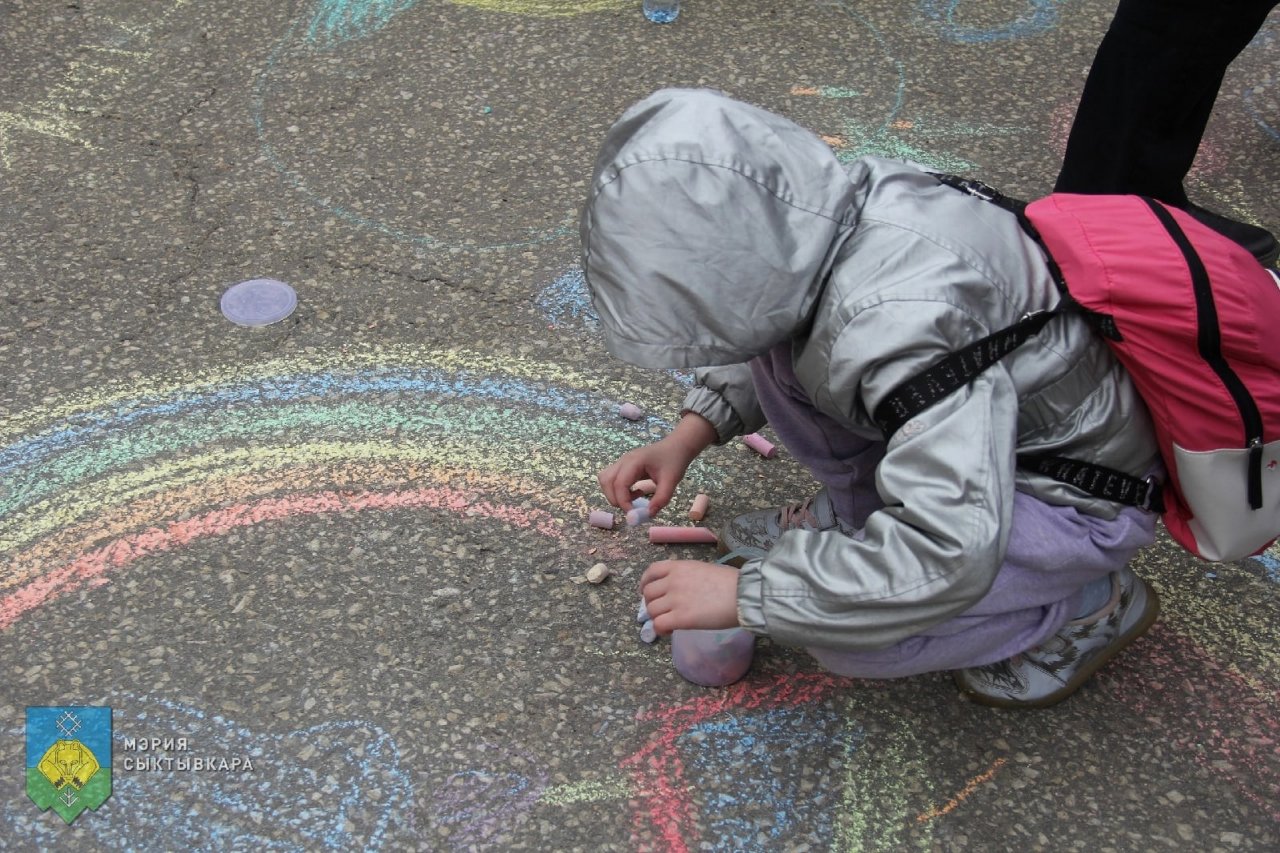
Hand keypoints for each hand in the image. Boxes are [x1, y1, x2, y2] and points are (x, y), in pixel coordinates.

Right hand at [598, 413, 716, 516]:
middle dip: (615, 499)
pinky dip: (619, 491)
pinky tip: (636, 493)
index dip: (623, 502)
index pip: (619, 483)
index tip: (634, 514)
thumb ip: (660, 499)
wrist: (677, 447)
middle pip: (606, 481)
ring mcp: (622, 462)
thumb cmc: (674, 461)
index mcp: (635, 461)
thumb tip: (647, 515)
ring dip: (614, 494)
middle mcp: (624, 460)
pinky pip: (612, 480)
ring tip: (632, 500)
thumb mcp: (672, 481)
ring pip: (605, 480)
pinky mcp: (624, 467)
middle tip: (631, 509)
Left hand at [639, 560, 739, 634]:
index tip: (647, 591)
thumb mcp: (703, 570)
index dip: (645, 583)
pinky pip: (659, 624)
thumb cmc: (731, 582)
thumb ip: (687, 577)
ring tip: (669, 623)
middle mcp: (673, 581)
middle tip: (663, 611)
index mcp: (679, 567)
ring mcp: (675, 599)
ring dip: (657, 618)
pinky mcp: (681, 618)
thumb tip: (681, 590)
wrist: (743, 594)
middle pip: (648, 594)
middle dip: (652, 604)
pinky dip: (661, 630)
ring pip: (652, 610)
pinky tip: (671, 631)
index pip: (651, 571)